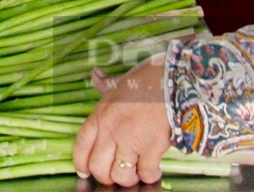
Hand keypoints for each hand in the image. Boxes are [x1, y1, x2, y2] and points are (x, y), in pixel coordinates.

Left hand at [75, 58, 171, 186]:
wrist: (173, 80)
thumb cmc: (147, 79)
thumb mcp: (119, 82)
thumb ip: (105, 83)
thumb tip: (95, 74)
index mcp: (100, 114)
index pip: (81, 144)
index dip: (80, 162)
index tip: (84, 171)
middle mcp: (111, 129)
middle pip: (97, 167)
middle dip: (106, 176)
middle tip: (116, 174)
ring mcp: (130, 140)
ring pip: (120, 175)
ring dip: (128, 178)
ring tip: (136, 172)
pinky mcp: (151, 147)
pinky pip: (145, 173)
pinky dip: (150, 176)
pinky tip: (154, 170)